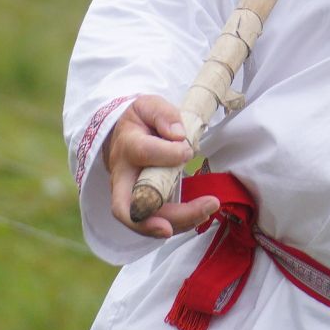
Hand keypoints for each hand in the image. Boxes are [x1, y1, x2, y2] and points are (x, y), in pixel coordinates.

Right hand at [104, 95, 220, 238]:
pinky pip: (154, 222)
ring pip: (143, 221)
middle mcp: (122, 177)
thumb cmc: (139, 121)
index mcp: (127, 146)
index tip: (187, 151)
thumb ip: (163, 114)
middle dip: (162, 217)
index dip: (167, 155)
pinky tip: (200, 214)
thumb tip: (178, 136)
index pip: (143, 153)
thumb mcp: (149, 106)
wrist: (123, 135)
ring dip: (177, 222)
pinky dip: (177, 223)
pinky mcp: (140, 206)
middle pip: (130, 208)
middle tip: (200, 210)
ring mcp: (128, 195)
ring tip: (207, 210)